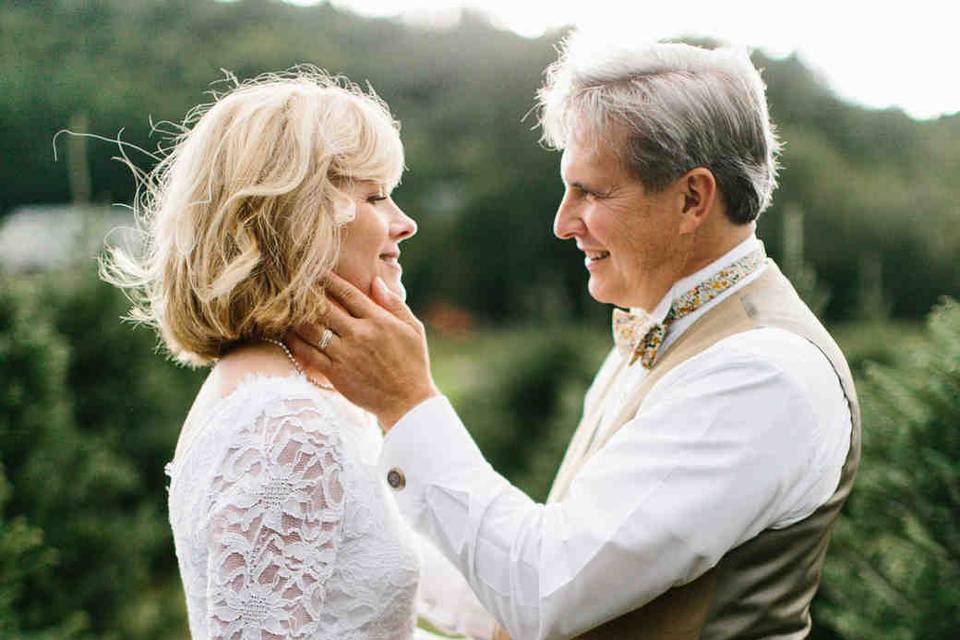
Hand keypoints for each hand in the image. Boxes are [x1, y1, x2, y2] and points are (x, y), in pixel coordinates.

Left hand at [287, 273, 438, 429]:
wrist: (408, 402)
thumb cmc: (413, 363)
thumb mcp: (413, 329)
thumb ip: (394, 304)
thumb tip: (376, 282)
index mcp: (378, 320)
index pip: (347, 293)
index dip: (328, 280)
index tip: (316, 271)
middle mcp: (359, 334)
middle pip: (324, 307)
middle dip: (307, 294)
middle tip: (293, 285)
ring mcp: (345, 354)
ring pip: (311, 329)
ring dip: (296, 316)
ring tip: (285, 307)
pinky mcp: (335, 374)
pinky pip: (308, 354)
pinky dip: (295, 342)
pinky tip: (287, 334)